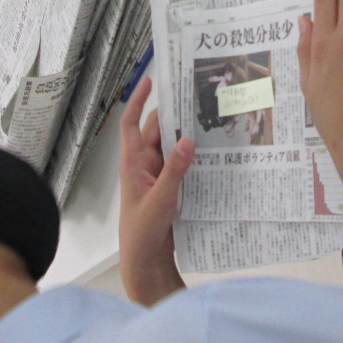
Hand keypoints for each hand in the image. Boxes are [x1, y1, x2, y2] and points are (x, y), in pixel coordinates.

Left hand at [118, 77, 192, 303]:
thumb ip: (174, 172)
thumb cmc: (143, 232)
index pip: (131, 124)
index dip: (138, 101)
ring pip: (172, 147)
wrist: (146, 262)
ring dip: (186, 135)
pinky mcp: (171, 188)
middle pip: (157, 131)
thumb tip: (188, 141)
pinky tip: (211, 151)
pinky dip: (193, 156)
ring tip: (208, 117)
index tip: (150, 81)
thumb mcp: (160, 201)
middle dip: (173, 114)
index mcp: (133, 164)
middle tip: (194, 95)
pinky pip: (182, 165)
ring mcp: (158, 176)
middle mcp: (144, 165)